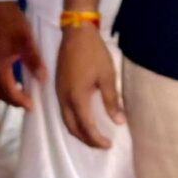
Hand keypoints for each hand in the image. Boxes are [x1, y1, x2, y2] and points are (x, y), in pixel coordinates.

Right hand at [0, 1, 43, 110]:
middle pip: (0, 93)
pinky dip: (4, 83)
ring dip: (8, 93)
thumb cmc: (10, 22)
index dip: (21, 102)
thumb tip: (43, 80)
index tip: (32, 108)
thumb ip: (34, 61)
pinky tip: (16, 78)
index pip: (9, 92)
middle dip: (14, 101)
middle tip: (29, 103)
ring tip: (24, 93)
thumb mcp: (25, 40)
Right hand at [55, 27, 122, 149]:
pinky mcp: (58, 86)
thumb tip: (119, 122)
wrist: (76, 33)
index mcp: (77, 98)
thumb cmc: (94, 53)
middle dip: (86, 140)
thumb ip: (112, 101)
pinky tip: (83, 119)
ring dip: (78, 131)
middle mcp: (64, 99)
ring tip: (93, 135)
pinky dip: (73, 121)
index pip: (86, 127)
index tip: (109, 144)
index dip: (97, 139)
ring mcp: (58, 93)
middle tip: (101, 144)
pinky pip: (63, 111)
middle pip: (73, 128)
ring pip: (65, 120)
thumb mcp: (107, 77)